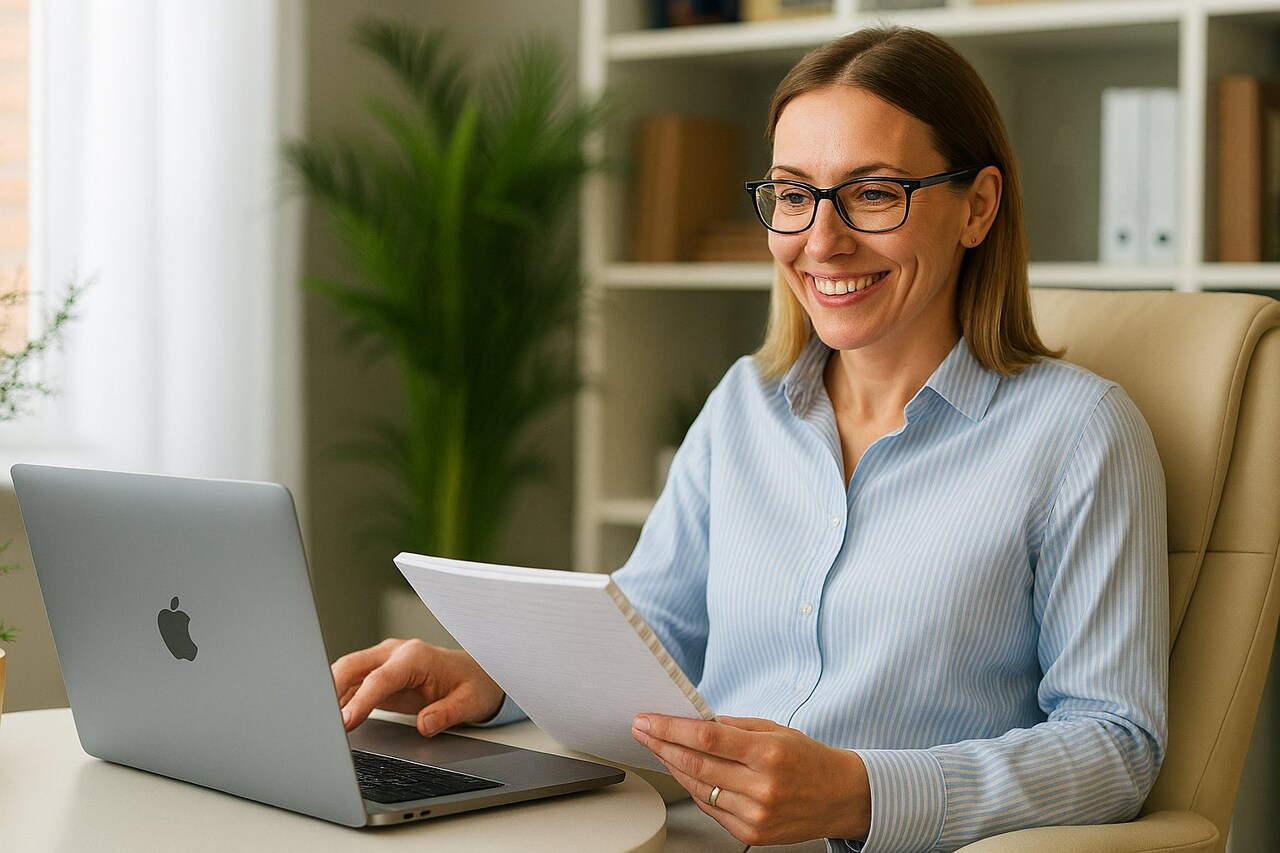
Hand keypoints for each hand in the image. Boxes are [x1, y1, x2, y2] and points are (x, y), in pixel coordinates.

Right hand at [331, 638, 504, 736]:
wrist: (476, 675)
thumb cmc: (472, 685)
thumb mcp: (469, 702)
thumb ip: (447, 713)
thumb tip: (425, 725)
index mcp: (416, 657)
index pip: (379, 679)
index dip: (360, 701)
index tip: (344, 722)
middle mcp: (395, 654)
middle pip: (351, 667)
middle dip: (329, 690)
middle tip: (317, 721)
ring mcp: (384, 661)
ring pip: (346, 673)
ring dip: (329, 695)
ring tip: (316, 723)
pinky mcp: (378, 673)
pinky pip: (352, 684)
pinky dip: (338, 699)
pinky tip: (329, 718)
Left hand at [632, 714, 870, 845]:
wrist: (841, 797)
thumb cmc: (809, 759)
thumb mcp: (776, 730)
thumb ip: (734, 727)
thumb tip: (694, 721)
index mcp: (769, 753)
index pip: (707, 739)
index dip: (671, 729)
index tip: (648, 720)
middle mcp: (762, 786)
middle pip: (696, 764)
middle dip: (661, 745)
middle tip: (642, 731)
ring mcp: (756, 814)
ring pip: (698, 788)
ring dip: (672, 767)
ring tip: (658, 749)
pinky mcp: (752, 832)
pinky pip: (710, 808)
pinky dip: (694, 789)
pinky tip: (684, 773)